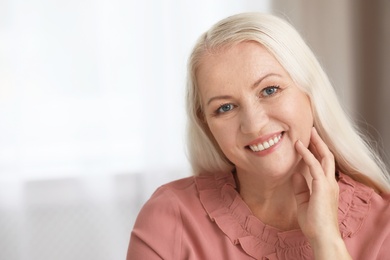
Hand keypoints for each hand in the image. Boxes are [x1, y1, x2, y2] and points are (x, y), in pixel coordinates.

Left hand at [293, 127, 350, 258]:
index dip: (317, 152)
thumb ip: (300, 187)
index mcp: (327, 186)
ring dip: (315, 144)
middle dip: (319, 143)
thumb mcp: (304, 201)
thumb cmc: (314, 222)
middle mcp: (330, 182)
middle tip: (311, 131)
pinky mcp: (322, 186)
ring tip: (307, 133)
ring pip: (324, 157)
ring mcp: (328, 184)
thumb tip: (295, 174)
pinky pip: (314, 166)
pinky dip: (306, 155)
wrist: (322, 236)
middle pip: (327, 157)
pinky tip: (299, 147)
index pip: (324, 164)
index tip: (308, 142)